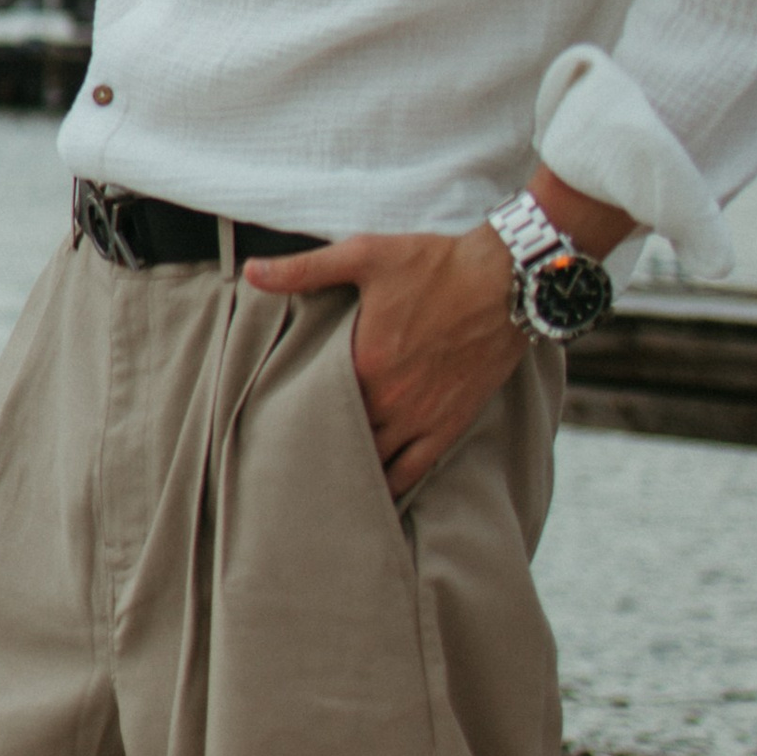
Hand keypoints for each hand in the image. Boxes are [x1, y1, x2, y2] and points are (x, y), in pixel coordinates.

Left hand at [241, 224, 523, 501]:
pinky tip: (373, 498)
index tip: (270, 420)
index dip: (291, 413)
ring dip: (349, 471)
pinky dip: (391, 488)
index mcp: (362, 363)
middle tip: (287, 461)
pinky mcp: (449, 426)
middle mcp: (388, 400)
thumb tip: (250, 271)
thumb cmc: (436, 265)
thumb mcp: (365, 256)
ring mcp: (420, 418)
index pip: (313, 402)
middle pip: (341, 438)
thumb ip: (305, 269)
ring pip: (374, 463)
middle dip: (317, 446)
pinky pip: (414, 472)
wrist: (506, 282)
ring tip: (322, 485)